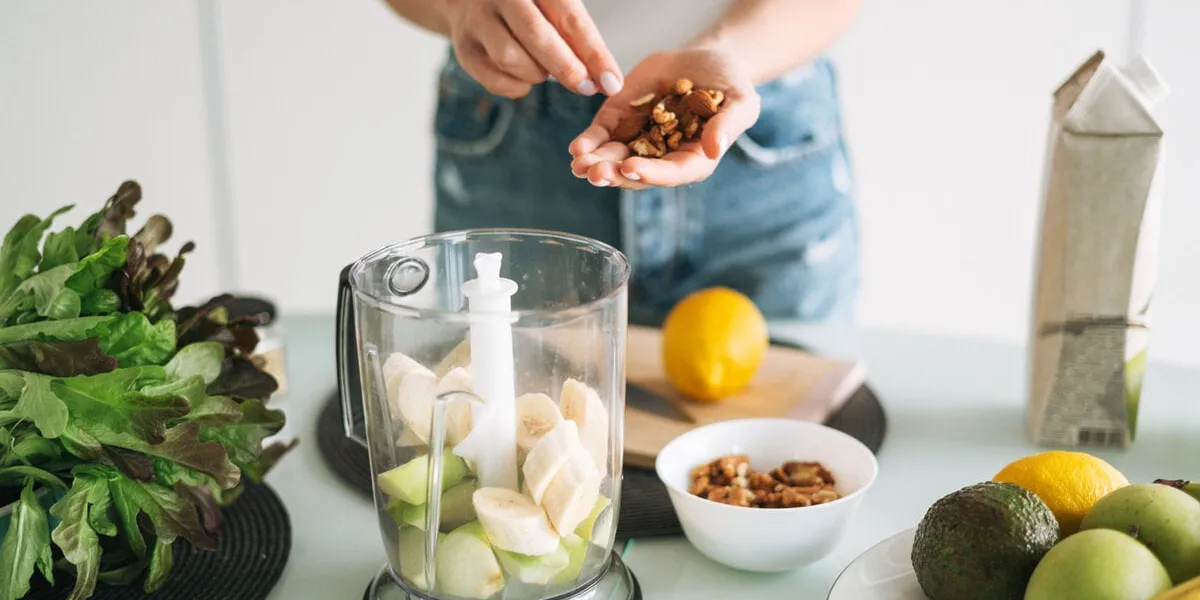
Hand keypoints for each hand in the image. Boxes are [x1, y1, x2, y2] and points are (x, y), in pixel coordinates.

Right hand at [442, 0, 622, 98]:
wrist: (473, 0)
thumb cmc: (531, 7)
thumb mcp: (558, 8)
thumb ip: (580, 39)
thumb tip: (606, 81)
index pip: (570, 18)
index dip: (594, 54)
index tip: (612, 82)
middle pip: (536, 36)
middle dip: (566, 68)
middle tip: (586, 87)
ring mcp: (477, 20)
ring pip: (511, 59)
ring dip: (537, 74)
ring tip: (544, 69)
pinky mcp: (464, 48)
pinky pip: (496, 80)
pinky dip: (517, 87)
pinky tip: (524, 77)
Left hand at [569, 48, 760, 188]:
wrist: (706, 60)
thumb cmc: (730, 86)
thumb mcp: (740, 102)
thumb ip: (728, 125)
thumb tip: (714, 148)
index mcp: (693, 160)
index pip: (671, 173)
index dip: (650, 173)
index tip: (631, 168)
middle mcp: (662, 156)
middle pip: (636, 173)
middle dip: (614, 173)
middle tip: (595, 173)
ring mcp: (638, 140)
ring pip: (613, 158)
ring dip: (595, 164)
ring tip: (579, 164)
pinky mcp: (621, 120)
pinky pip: (602, 136)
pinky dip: (588, 143)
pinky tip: (576, 149)